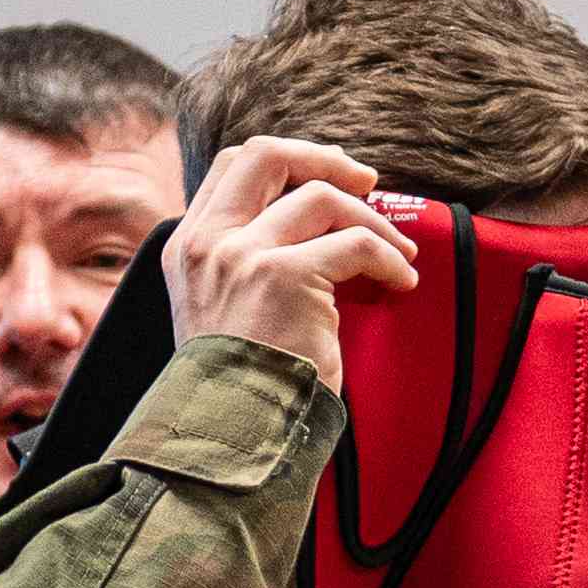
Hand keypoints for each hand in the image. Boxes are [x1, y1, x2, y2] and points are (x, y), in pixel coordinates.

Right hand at [164, 136, 415, 369]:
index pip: (233, 165)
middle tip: (368, 184)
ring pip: (322, 197)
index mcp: (187, 246)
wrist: (236, 432)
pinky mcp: (285, 277)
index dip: (288, 161)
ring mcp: (243, 255)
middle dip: (326, 161)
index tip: (326, 180)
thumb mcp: (220, 309)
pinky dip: (388, 259)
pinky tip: (399, 282)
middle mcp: (208, 243)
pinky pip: (355, 244)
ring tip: (398, 256)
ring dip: (372, 221)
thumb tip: (310, 221)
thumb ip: (242, 262)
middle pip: (268, 156)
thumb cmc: (242, 384)